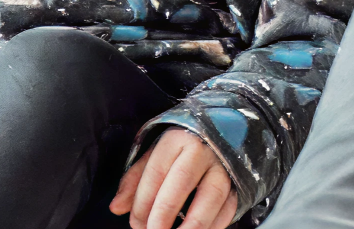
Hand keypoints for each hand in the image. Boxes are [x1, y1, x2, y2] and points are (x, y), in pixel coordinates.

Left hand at [109, 128, 237, 228]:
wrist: (220, 133)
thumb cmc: (181, 148)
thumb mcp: (155, 155)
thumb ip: (135, 180)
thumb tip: (116, 207)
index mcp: (175, 138)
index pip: (156, 171)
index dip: (143, 201)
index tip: (135, 223)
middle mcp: (201, 149)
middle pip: (181, 182)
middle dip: (164, 214)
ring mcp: (222, 166)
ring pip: (209, 197)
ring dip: (192, 226)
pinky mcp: (237, 183)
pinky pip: (227, 209)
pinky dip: (213, 228)